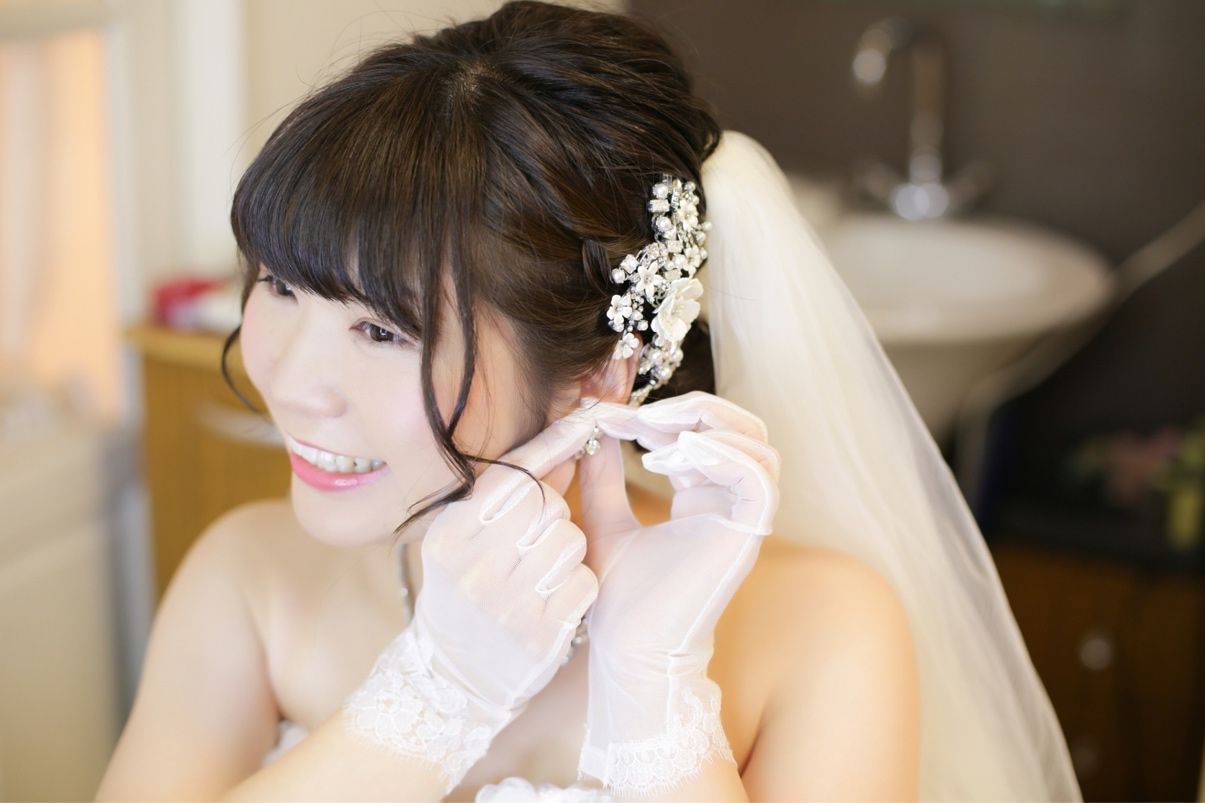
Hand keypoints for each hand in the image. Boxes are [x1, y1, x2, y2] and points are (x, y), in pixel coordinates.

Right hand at [342, 408, 599, 793]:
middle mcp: (474, 566)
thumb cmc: (467, 595)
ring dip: (568, 551)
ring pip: (572, 540)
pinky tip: (555, 600)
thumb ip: (516, 495)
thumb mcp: (470, 541)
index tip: (589, 417)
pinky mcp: (540, 634)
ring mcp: (507, 603)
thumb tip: (567, 444)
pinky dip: (579, 585)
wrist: (453, 678)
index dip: (555, 442)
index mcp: (450, 534)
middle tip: (534, 542)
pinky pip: (585, 581)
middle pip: (548, 504)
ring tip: (541, 573)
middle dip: (554, 514)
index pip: (513, 472)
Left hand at [573, 391, 779, 791]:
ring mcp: (743, 518)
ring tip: (653, 437)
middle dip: (694, 408)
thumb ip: (603, 475)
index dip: (663, 413)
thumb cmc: (620, 601)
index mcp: (701, 497)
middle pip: (742, 427)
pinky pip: (757, 476)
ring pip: (758, 443)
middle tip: (640, 416)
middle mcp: (729, 503)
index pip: (704, 432)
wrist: (630, 651)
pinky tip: (673, 457)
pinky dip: (721, 453)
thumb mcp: (604, 520)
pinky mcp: (749, 534)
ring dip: (707, 425)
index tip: (610, 415)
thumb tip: (594, 428)